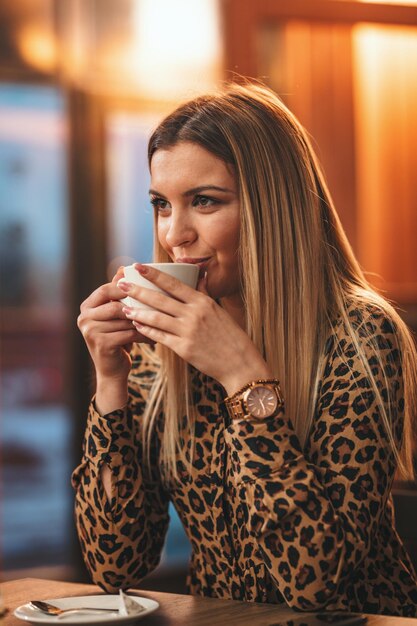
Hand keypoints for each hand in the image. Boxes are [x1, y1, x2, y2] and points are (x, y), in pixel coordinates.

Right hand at [77, 267, 153, 383]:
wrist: (112, 371)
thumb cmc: (118, 339)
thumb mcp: (117, 315)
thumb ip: (118, 294)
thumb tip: (123, 267)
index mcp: (86, 307)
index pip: (106, 289)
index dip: (125, 287)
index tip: (146, 286)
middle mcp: (84, 318)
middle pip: (115, 304)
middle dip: (136, 304)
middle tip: (157, 304)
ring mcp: (90, 331)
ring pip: (124, 319)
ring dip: (143, 320)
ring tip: (160, 320)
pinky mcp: (101, 344)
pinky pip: (128, 333)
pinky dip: (144, 334)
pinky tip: (155, 337)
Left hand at [118, 264, 272, 394]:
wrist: (239, 363)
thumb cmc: (230, 335)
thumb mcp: (219, 310)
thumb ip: (205, 292)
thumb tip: (200, 273)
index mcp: (203, 302)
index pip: (173, 283)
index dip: (153, 274)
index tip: (137, 266)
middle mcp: (194, 314)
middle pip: (160, 299)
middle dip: (138, 291)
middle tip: (120, 285)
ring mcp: (188, 331)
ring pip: (156, 318)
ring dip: (137, 312)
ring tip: (124, 307)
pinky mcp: (183, 348)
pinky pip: (159, 337)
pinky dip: (146, 330)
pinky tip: (136, 325)